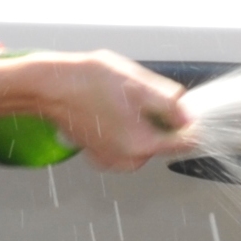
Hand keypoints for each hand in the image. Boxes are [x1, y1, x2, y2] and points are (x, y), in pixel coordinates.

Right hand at [32, 52, 194, 173]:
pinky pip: (125, 142)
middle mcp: (127, 159)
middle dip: (160, 118)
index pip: (186, 142)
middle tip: (143, 95)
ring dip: (142, 121)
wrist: (50, 86)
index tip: (184, 109)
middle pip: (165, 141)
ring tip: (121, 99)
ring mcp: (111, 159)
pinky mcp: (100, 154)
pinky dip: (124, 127)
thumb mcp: (138, 83)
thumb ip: (170, 103)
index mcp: (141, 145)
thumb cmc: (87, 81)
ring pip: (145, 140)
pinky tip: (110, 108)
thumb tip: (189, 116)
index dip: (191, 122)